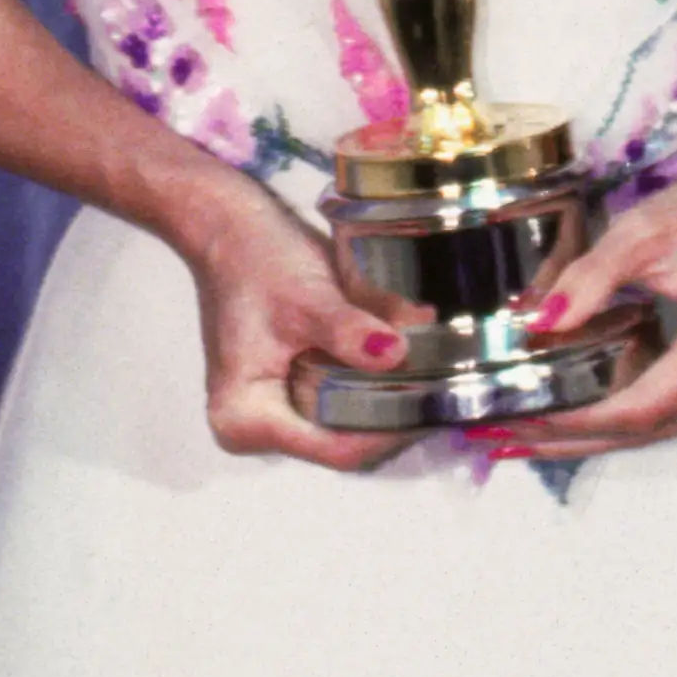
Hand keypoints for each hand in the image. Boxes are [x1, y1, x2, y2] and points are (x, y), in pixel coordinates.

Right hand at [166, 167, 415, 471]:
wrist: (231, 227)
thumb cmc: (254, 260)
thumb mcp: (305, 296)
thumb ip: (347, 330)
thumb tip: (393, 353)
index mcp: (246, 419)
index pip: (335, 449)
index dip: (389, 431)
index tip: (433, 403)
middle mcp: (258, 426)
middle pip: (346, 439)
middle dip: (395, 407)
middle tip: (445, 379)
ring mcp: (275, 408)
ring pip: (351, 417)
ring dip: (391, 390)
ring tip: (433, 361)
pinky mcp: (292, 387)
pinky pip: (345, 394)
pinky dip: (375, 373)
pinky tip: (408, 349)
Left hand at [499, 126, 676, 457]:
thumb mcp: (642, 231)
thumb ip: (590, 279)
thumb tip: (537, 325)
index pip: (643, 404)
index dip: (581, 419)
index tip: (526, 418)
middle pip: (649, 427)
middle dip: (577, 437)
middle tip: (512, 438)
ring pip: (660, 427)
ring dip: (597, 432)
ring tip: (532, 432)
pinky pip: (674, 411)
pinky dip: (625, 414)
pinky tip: (580, 414)